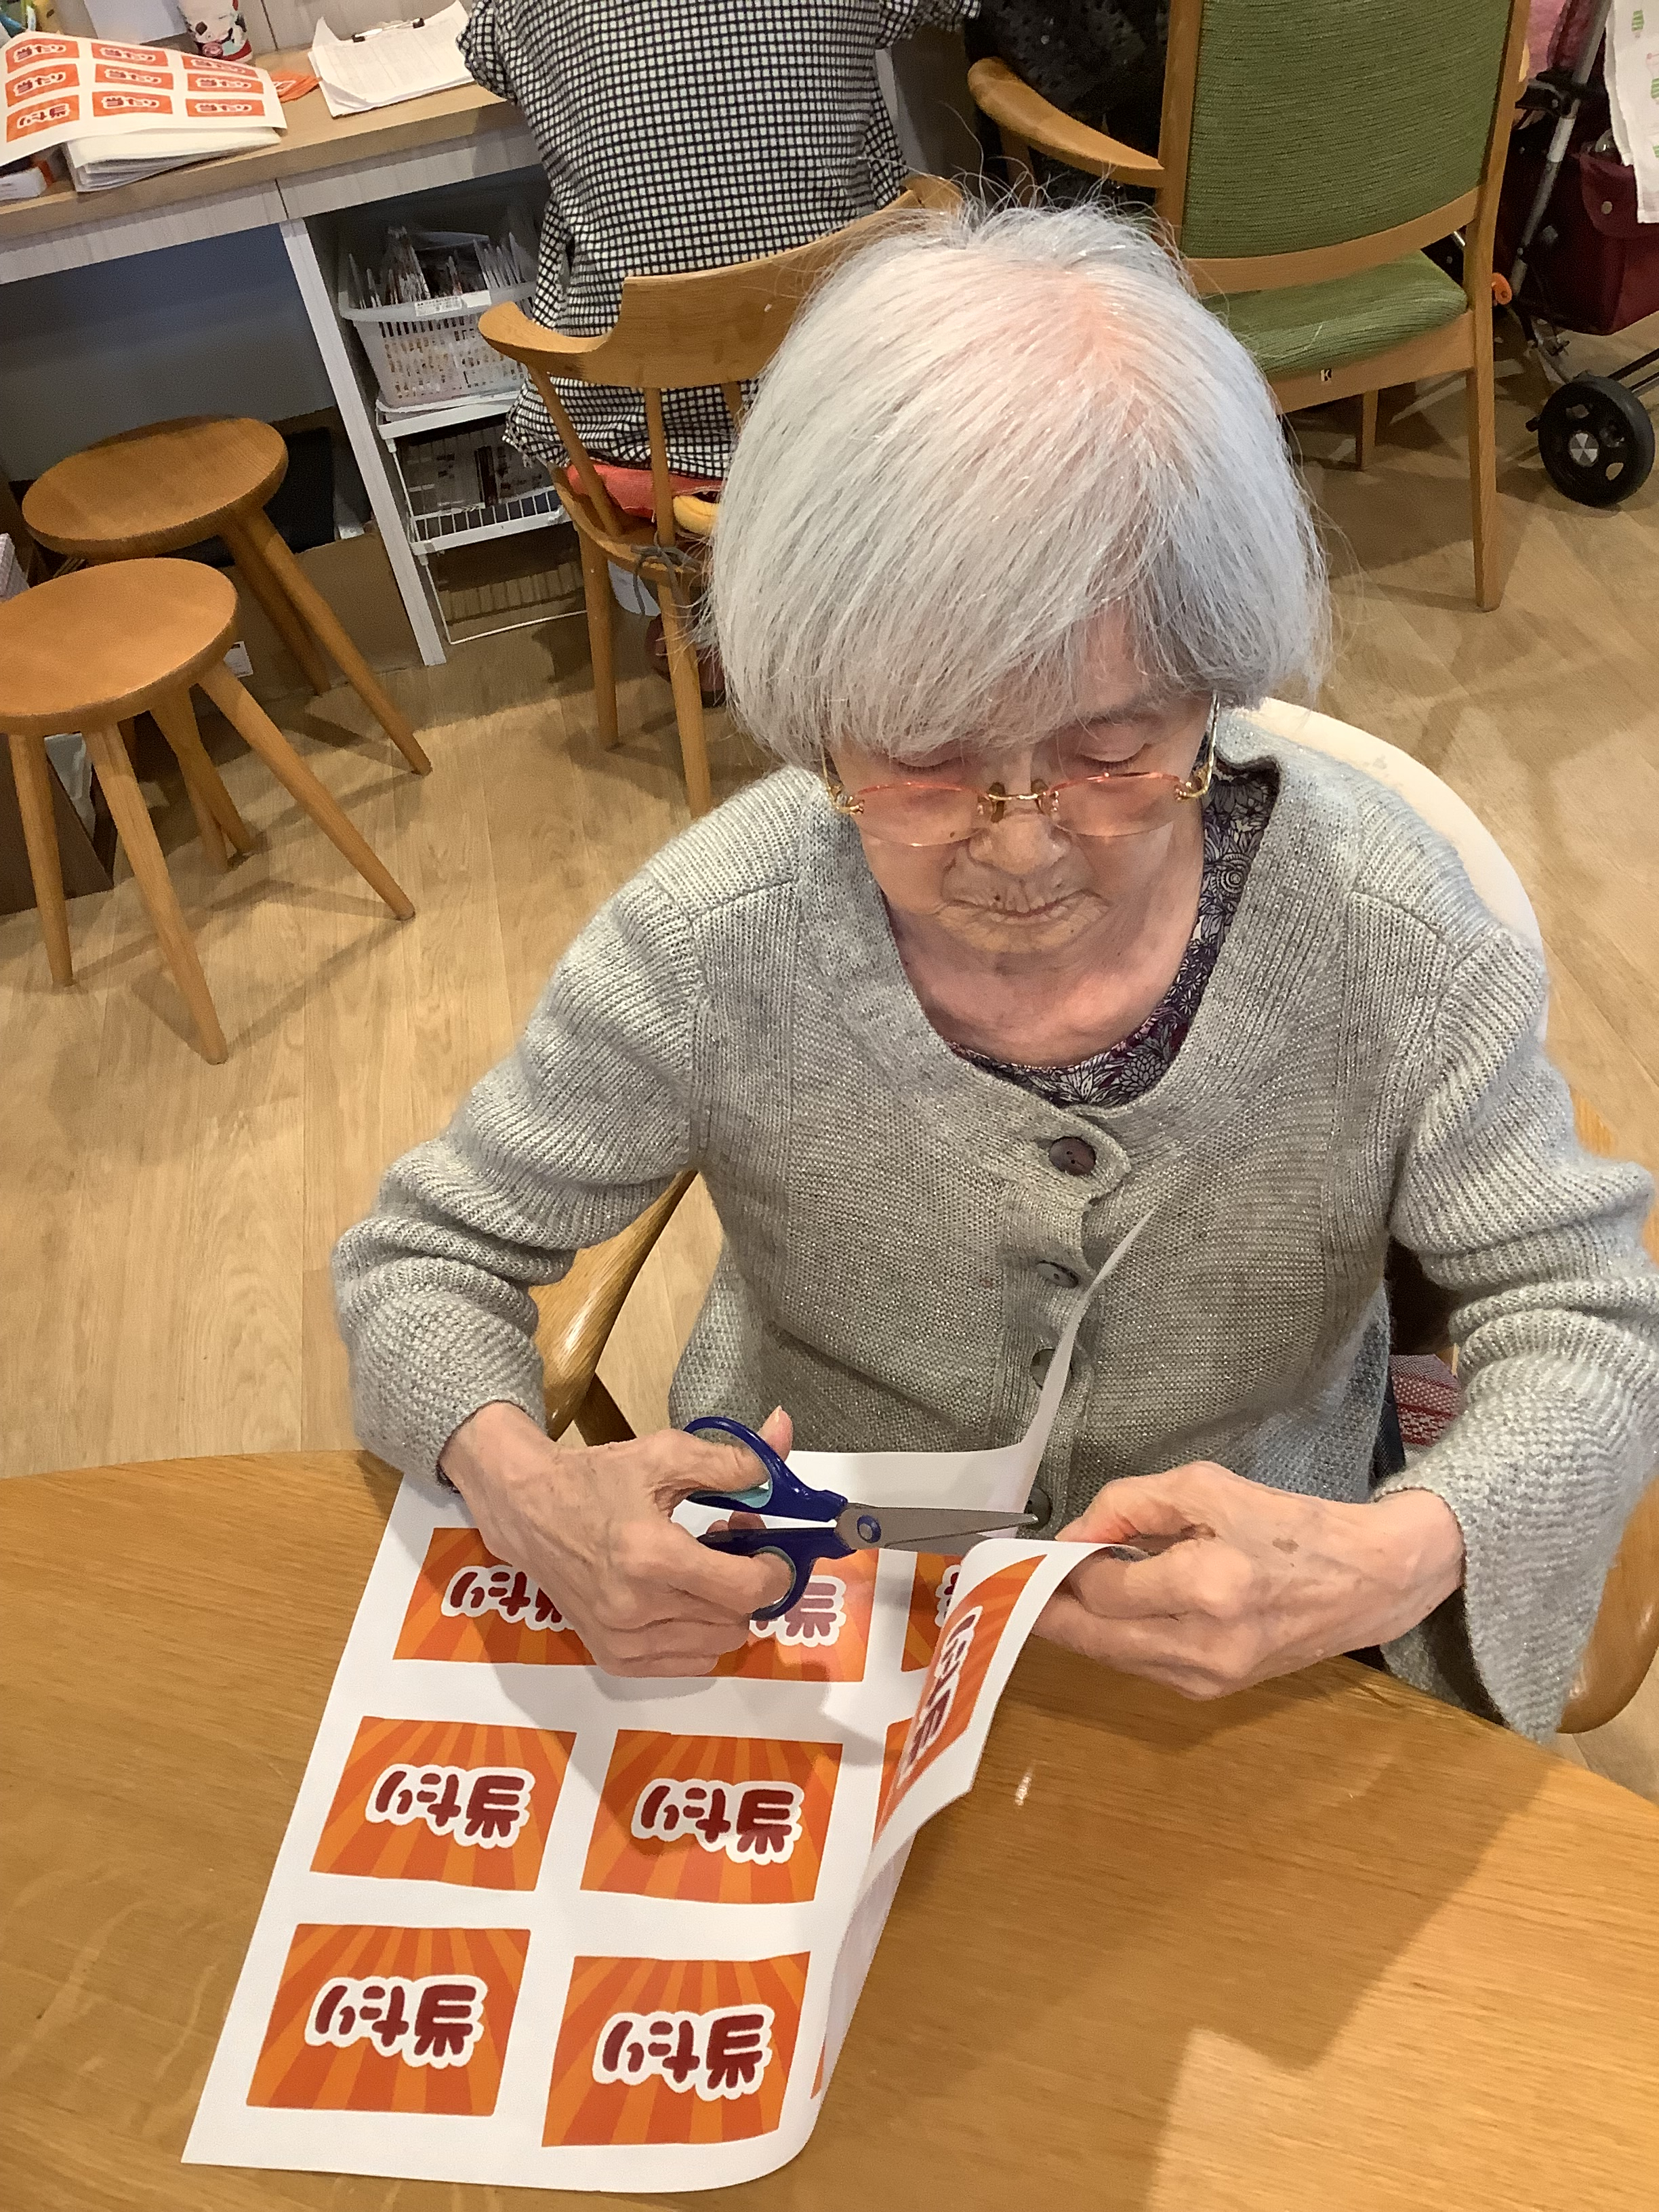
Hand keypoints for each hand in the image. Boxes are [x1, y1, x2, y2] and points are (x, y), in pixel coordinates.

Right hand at [438, 1401, 794, 1676]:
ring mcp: (622, 1641)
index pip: (745, 1590)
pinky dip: (700, 1636)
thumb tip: (783, 1439)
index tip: (770, 1548)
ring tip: (705, 1571)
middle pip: (736, 1620)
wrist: (528, 1512)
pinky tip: (684, 1599)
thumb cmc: (597, 1479)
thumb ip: (731, 1459)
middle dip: (749, 1584)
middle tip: (732, 1547)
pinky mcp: (613, 1658)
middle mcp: (636, 1609)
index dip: (774, 1571)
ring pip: (716, 1646)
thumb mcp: (665, 1454)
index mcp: (651, 1556)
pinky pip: (687, 1664)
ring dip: (726, 1611)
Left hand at [1036, 1460, 1464, 1699]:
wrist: (1369, 1580)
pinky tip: (1102, 1612)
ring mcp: (1212, 1678)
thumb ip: (1130, 1505)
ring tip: (1049, 1594)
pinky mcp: (1217, 1691)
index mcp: (1208, 1588)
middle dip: (1048, 1612)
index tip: (1043, 1548)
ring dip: (1078, 1629)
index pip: (1103, 1591)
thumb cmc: (1290, 1524)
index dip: (1065, 1568)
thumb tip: (1073, 1535)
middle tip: (1011, 1586)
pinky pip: (1143, 1667)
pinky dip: (1114, 1640)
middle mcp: (1206, 1646)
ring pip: (1114, 1659)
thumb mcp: (1207, 1487)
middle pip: (1095, 1640)